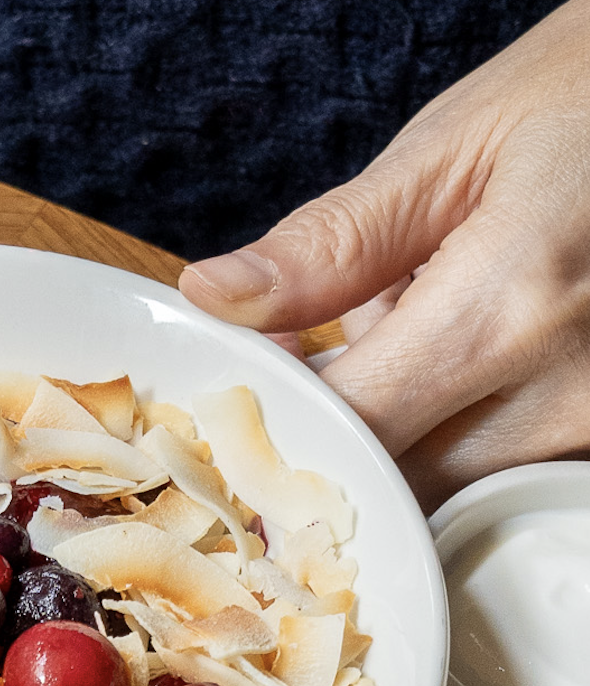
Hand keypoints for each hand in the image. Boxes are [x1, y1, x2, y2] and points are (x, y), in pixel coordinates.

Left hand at [177, 0, 589, 510]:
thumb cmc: (584, 104)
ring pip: (445, 491)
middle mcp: (565, 388)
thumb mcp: (451, 149)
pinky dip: (460, 439)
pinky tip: (469, 370)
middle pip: (398, 479)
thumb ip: (334, 246)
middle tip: (338, 356)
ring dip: (406, 438)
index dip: (290, 422)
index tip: (256, 395)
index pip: (355, 426)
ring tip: (423, 340)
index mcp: (512, 303)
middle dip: (345, 433)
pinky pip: (498, 479)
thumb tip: (221, 299)